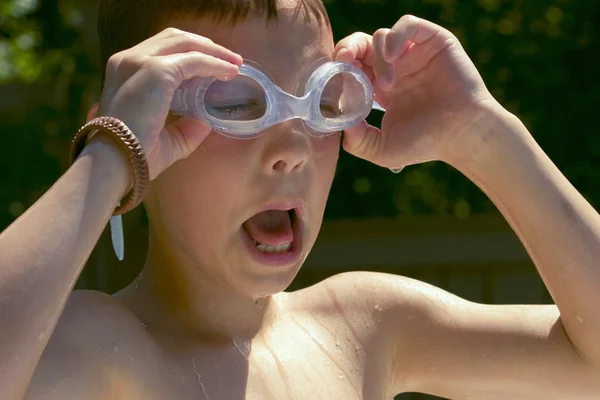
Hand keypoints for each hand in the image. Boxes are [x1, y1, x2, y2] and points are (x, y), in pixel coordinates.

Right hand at [97, 27, 242, 178]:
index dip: (190, 52)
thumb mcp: (164, 141)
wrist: (115, 161)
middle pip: (174, 38)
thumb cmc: (133, 156)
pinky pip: (194, 60)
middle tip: (230, 60)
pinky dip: (214, 63)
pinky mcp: (156, 70)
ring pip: (185, 44)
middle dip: (205, 46)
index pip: (160, 50)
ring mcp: (140, 62)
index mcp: (124, 72)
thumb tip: (205, 123)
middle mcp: (128, 60)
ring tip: (235, 63)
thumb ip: (184, 130)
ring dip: (214, 51)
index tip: (214, 64)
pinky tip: (229, 72)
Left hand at [334, 15, 498, 168]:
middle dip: (348, 49)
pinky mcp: (432, 40)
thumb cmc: (426, 143)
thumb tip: (339, 123)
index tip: (335, 77)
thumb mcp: (382, 149)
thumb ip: (356, 141)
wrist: (462, 134)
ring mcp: (414, 53)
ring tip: (387, 86)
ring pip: (381, 36)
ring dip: (377, 58)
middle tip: (344, 61)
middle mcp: (396, 67)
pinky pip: (407, 24)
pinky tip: (394, 59)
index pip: (353, 67)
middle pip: (362, 44)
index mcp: (381, 88)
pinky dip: (394, 37)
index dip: (341, 68)